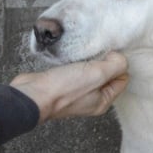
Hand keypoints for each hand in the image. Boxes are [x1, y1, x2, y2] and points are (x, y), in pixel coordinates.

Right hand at [10, 52, 128, 122]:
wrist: (31, 94)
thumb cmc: (64, 88)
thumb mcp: (98, 75)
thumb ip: (115, 65)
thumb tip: (119, 57)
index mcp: (103, 101)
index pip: (122, 79)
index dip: (119, 64)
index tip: (109, 54)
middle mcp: (91, 99)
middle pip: (106, 75)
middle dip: (104, 61)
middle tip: (96, 51)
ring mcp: (75, 92)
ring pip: (90, 71)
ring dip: (88, 60)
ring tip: (83, 53)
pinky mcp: (61, 83)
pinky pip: (75, 70)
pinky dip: (75, 61)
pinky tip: (71, 56)